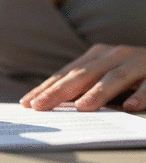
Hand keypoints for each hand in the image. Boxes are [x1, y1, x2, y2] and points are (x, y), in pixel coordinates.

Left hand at [20, 44, 145, 111]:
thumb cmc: (129, 72)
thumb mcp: (103, 74)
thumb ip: (84, 86)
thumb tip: (53, 104)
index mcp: (95, 56)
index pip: (65, 74)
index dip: (45, 88)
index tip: (27, 103)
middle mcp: (112, 55)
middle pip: (82, 75)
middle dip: (59, 91)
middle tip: (40, 107)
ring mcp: (134, 61)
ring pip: (113, 78)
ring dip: (97, 93)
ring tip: (82, 107)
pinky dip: (140, 95)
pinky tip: (130, 107)